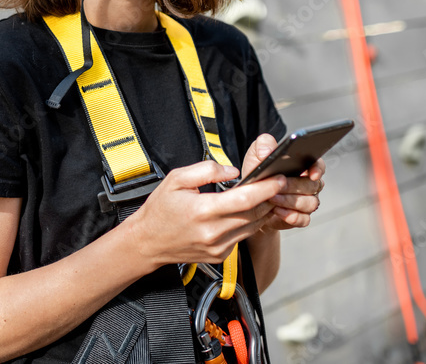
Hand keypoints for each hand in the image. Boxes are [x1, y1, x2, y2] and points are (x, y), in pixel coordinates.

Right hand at [124, 159, 285, 267]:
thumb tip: (233, 171)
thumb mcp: (176, 179)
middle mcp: (213, 232)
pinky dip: (249, 222)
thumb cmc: (160, 209)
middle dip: (269, 197)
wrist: (147, 242)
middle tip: (276, 183)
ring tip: (266, 195)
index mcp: (203, 211)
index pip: (245, 199)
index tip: (278, 178)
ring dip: (262, 210)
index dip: (266, 188)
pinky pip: (242, 236)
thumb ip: (206, 170)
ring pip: (252, 226)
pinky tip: (247, 211)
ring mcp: (218, 247)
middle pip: (254, 214)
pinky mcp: (220, 255)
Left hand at [242, 134, 324, 231]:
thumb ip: (263, 145)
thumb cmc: (258, 174)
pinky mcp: (301, 217)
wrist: (252, 201)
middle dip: (293, 185)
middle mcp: (309, 184)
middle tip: (276, 185)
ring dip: (290, 201)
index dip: (317, 169)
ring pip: (310, 203)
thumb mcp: (256, 156)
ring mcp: (307, 202)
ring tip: (273, 198)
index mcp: (304, 166)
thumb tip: (267, 151)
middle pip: (312, 185)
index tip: (311, 173)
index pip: (318, 165)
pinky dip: (291, 216)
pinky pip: (304, 219)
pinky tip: (277, 211)